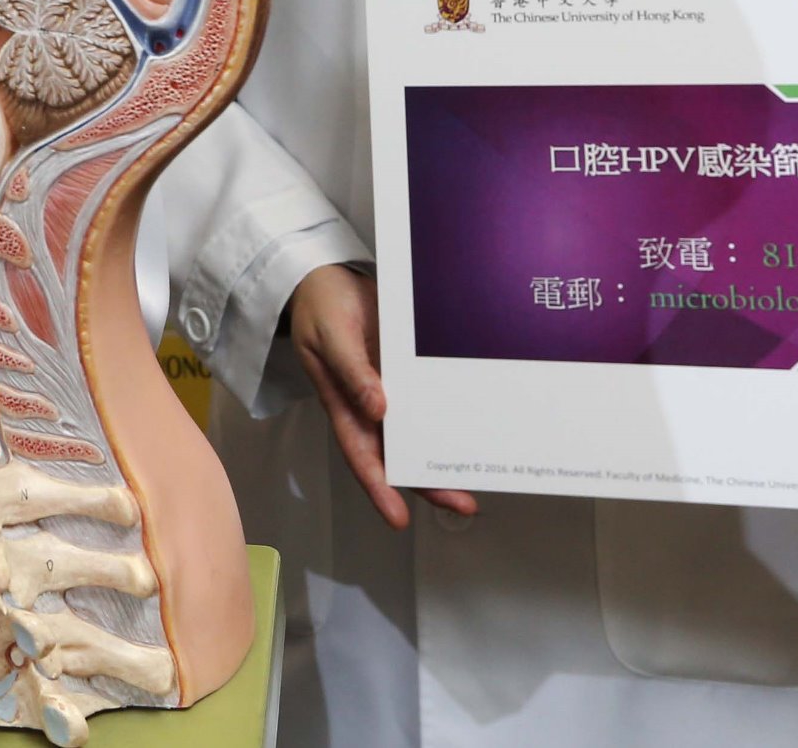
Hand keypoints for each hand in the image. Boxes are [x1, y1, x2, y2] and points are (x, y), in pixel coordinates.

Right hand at [287, 263, 477, 530]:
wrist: (324, 279)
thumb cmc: (319, 308)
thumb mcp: (330, 337)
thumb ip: (351, 372)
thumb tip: (377, 409)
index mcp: (344, 406)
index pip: (361, 456)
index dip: (379, 488)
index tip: (399, 518)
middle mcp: (368, 408)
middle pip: (398, 456)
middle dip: (429, 484)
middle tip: (465, 505)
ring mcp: (389, 392)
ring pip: (419, 435)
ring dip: (444, 458)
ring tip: (478, 480)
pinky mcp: (405, 374)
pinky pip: (429, 401)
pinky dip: (448, 419)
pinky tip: (474, 430)